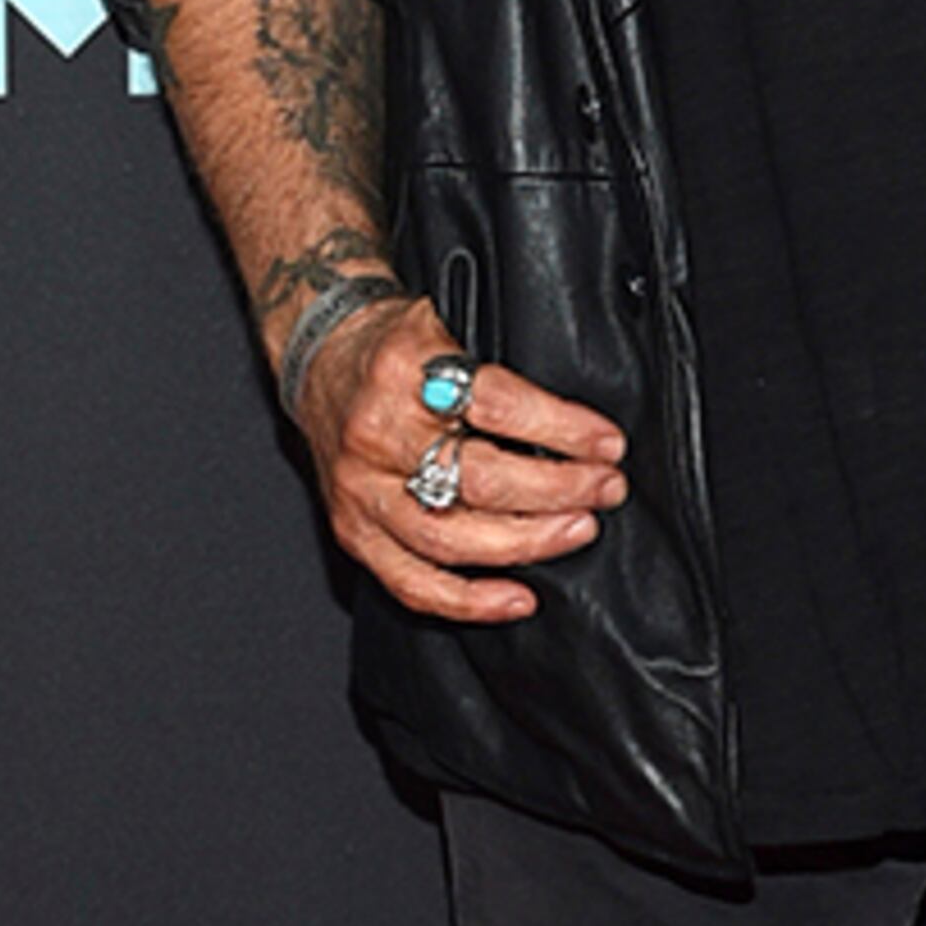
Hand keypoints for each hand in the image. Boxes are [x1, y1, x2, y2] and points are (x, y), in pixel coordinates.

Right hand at [299, 293, 624, 626]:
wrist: (318, 358)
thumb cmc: (391, 347)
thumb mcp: (443, 325)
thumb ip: (497, 371)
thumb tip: (581, 428)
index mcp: (404, 369)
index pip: (497, 404)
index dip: (561, 429)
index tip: (607, 444)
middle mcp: (377, 432)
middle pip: (477, 478)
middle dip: (557, 490)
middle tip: (605, 489)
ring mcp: (361, 489)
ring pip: (450, 538)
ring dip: (527, 542)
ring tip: (577, 530)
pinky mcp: (353, 531)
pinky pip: (411, 582)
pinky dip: (469, 601)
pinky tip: (518, 598)